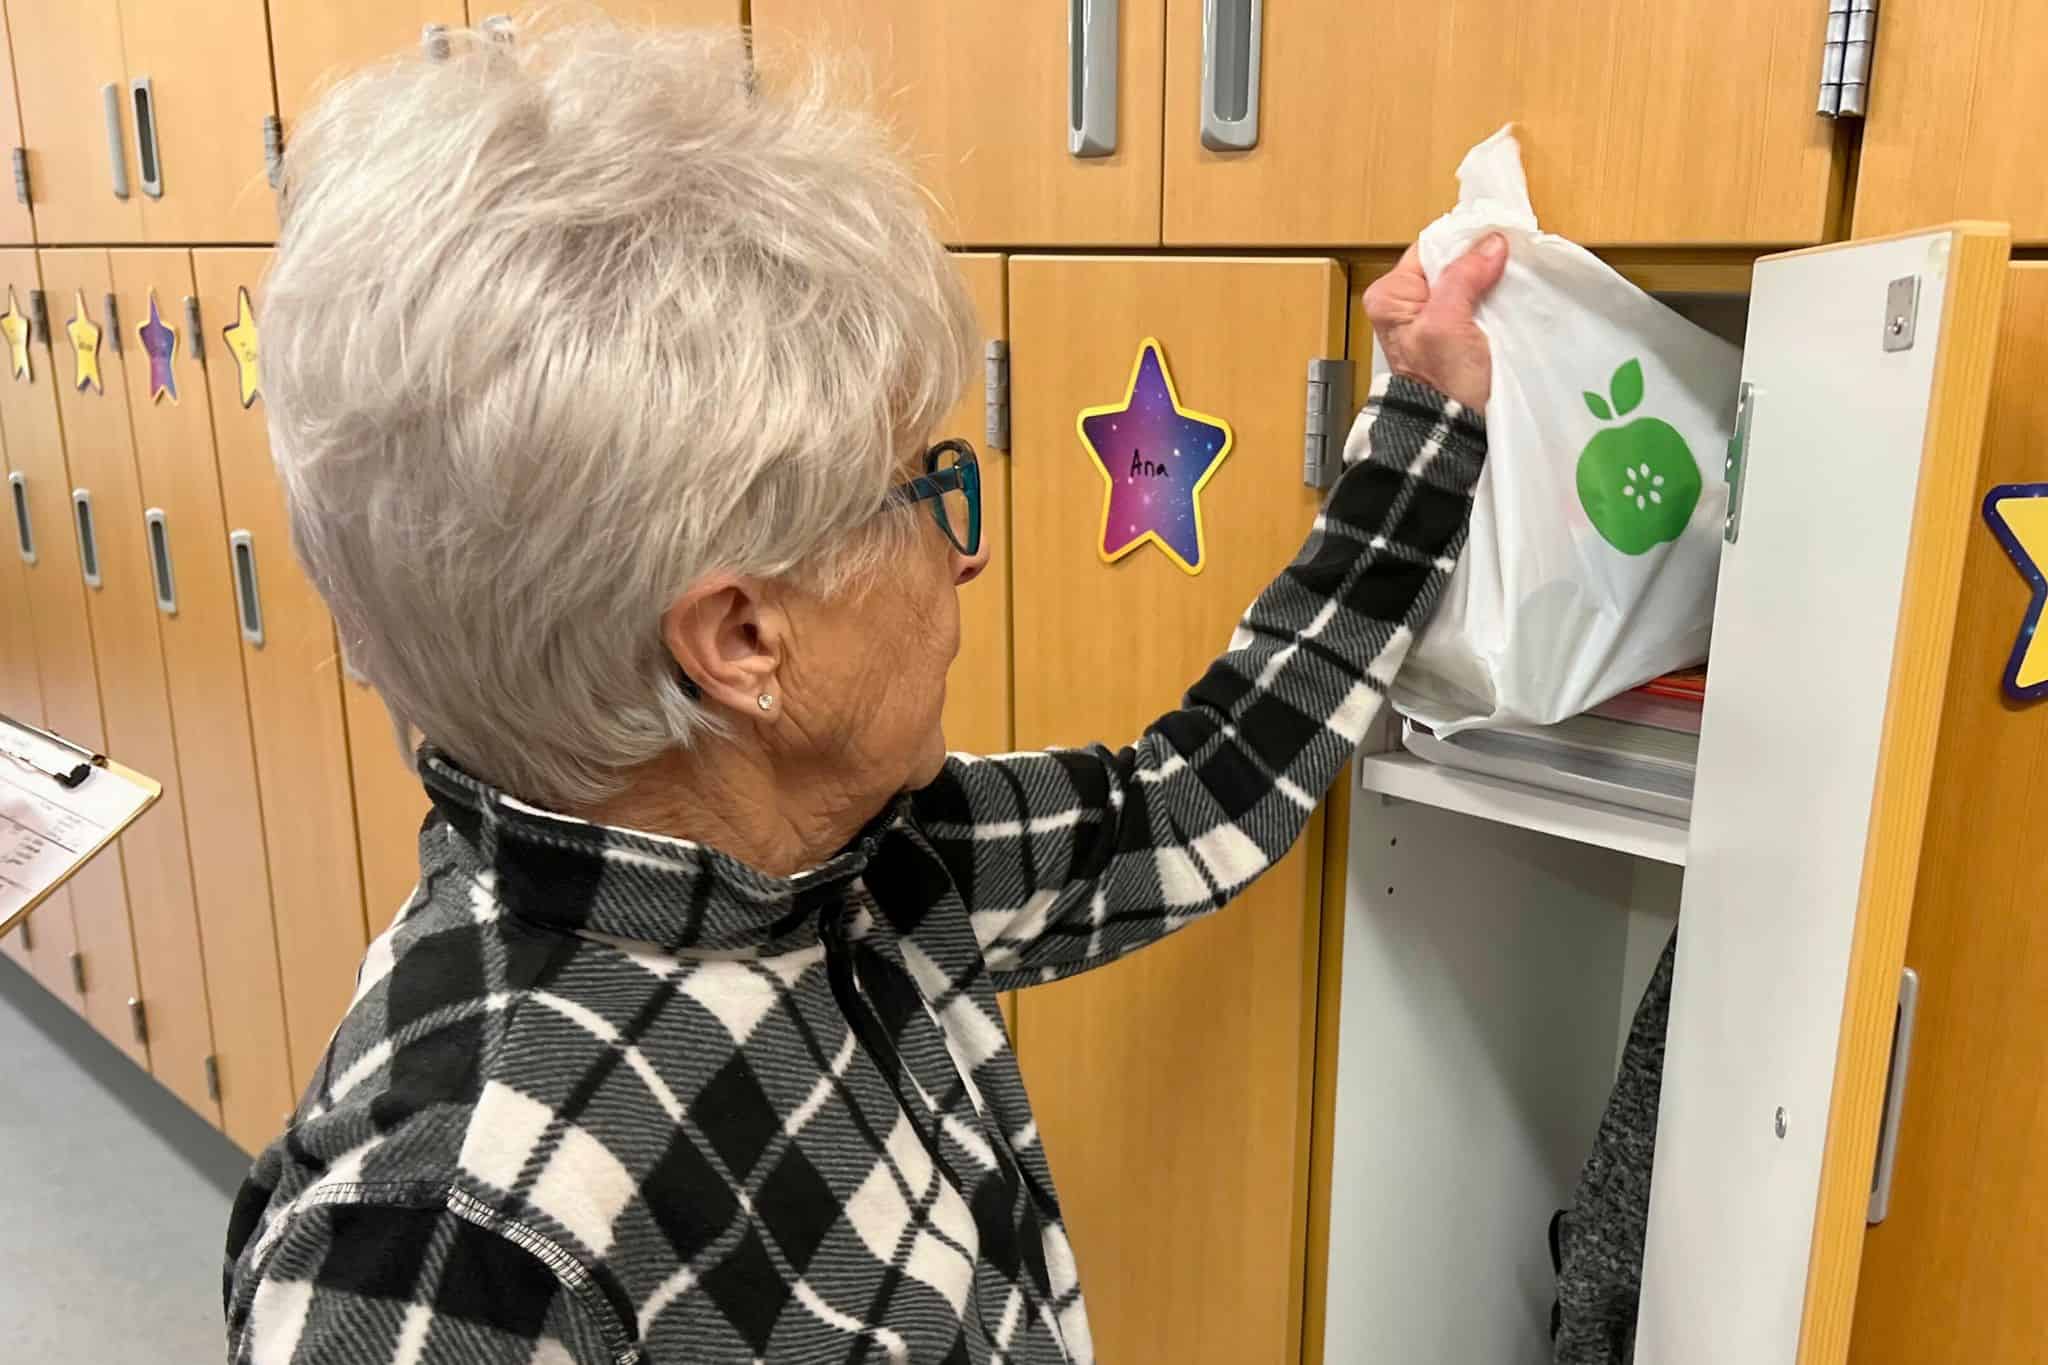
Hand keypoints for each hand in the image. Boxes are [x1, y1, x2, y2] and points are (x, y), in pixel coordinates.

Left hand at [1363, 233, 1507, 411]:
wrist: (1452, 428)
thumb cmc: (1441, 382)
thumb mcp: (1446, 324)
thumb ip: (1463, 278)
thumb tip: (1490, 242)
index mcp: (1389, 296)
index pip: (1428, 248)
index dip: (1462, 239)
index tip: (1496, 236)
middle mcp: (1404, 303)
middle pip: (1447, 262)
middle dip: (1479, 258)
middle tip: (1510, 256)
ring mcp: (1429, 317)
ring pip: (1464, 279)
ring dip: (1488, 277)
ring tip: (1513, 275)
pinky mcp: (1452, 330)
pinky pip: (1474, 299)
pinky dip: (1491, 296)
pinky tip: (1508, 295)